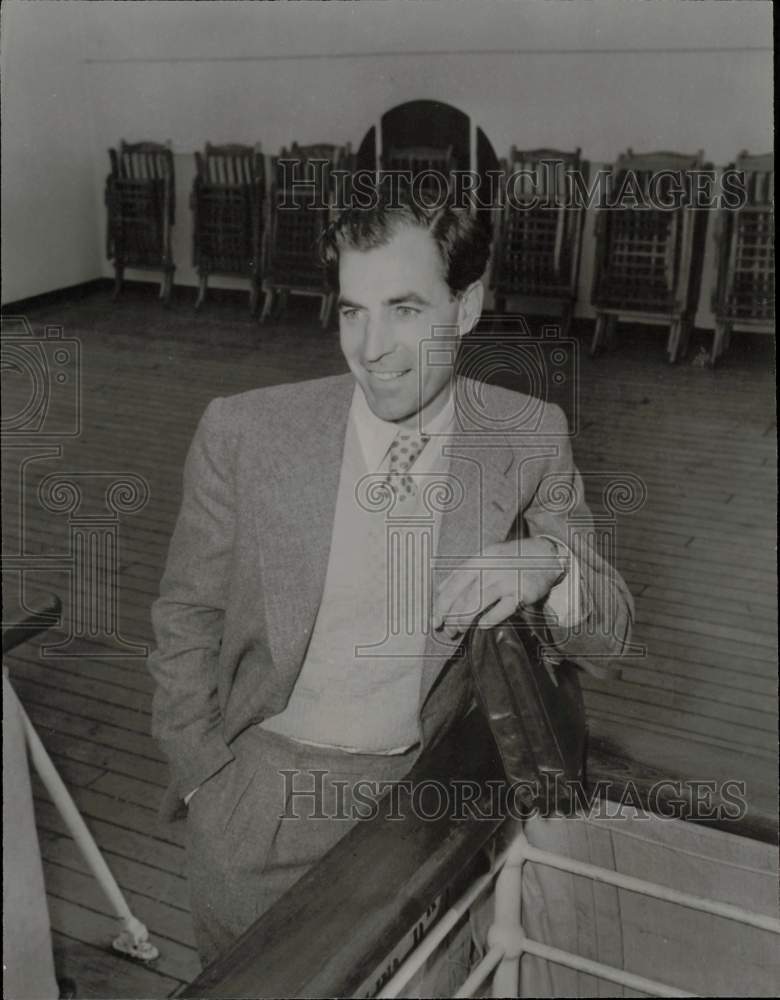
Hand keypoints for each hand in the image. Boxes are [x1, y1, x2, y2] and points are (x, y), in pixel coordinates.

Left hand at [433, 538, 563, 640]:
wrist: (545, 555)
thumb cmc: (510, 560)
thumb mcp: (485, 558)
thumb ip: (463, 573)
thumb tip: (440, 590)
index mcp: (479, 559)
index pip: (454, 582)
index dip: (441, 603)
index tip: (435, 619)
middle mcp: (491, 568)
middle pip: (463, 595)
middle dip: (451, 616)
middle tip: (447, 630)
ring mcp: (506, 580)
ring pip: (477, 602)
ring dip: (464, 620)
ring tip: (459, 630)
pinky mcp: (522, 592)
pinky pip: (501, 609)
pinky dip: (489, 619)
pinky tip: (482, 626)